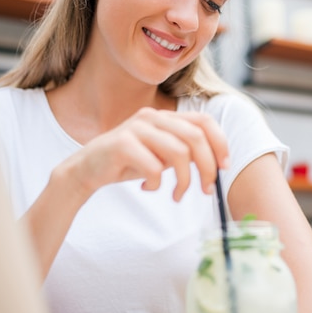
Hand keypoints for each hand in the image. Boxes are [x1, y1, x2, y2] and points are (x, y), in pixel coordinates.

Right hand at [73, 107, 228, 201]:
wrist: (87, 169)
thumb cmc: (128, 163)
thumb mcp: (160, 155)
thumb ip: (184, 152)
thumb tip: (216, 164)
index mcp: (164, 116)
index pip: (203, 121)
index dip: (220, 143)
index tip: (225, 167)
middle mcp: (152, 117)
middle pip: (195, 138)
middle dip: (206, 167)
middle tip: (206, 190)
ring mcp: (136, 128)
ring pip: (178, 153)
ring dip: (183, 181)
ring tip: (177, 195)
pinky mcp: (122, 144)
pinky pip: (153, 168)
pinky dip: (155, 184)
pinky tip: (147, 188)